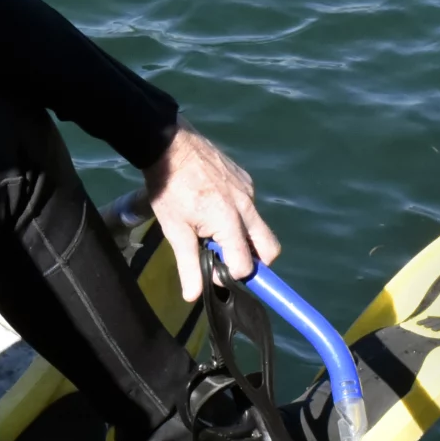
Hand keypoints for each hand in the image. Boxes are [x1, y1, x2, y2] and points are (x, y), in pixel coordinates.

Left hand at [144, 119, 280, 303]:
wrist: (170, 144)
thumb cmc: (169, 189)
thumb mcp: (175, 230)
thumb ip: (188, 264)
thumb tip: (193, 296)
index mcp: (229, 221)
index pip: (245, 264)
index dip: (230, 273)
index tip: (213, 268)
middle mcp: (247, 206)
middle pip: (270, 249)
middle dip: (257, 262)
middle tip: (229, 259)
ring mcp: (249, 190)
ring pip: (259, 227)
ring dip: (243, 237)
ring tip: (212, 230)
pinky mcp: (246, 179)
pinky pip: (250, 206)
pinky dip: (239, 216)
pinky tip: (213, 207)